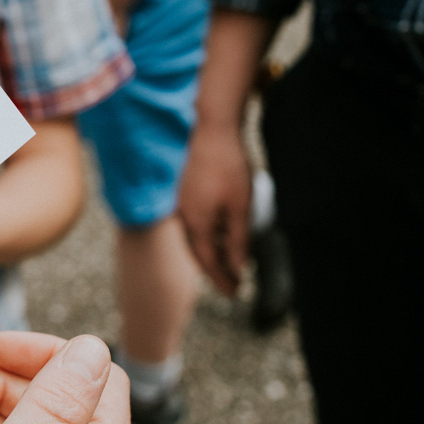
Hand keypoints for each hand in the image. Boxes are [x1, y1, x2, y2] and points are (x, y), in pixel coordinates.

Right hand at [178, 119, 252, 295]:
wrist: (213, 130)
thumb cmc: (229, 166)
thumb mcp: (241, 206)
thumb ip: (239, 239)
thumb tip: (239, 267)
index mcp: (197, 225)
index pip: (209, 262)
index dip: (222, 280)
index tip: (235, 294)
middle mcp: (184, 219)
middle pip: (200, 254)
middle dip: (217, 272)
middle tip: (234, 286)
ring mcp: (182, 206)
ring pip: (196, 240)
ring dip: (212, 255)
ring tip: (229, 265)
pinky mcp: (185, 194)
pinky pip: (195, 225)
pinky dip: (207, 237)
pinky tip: (220, 237)